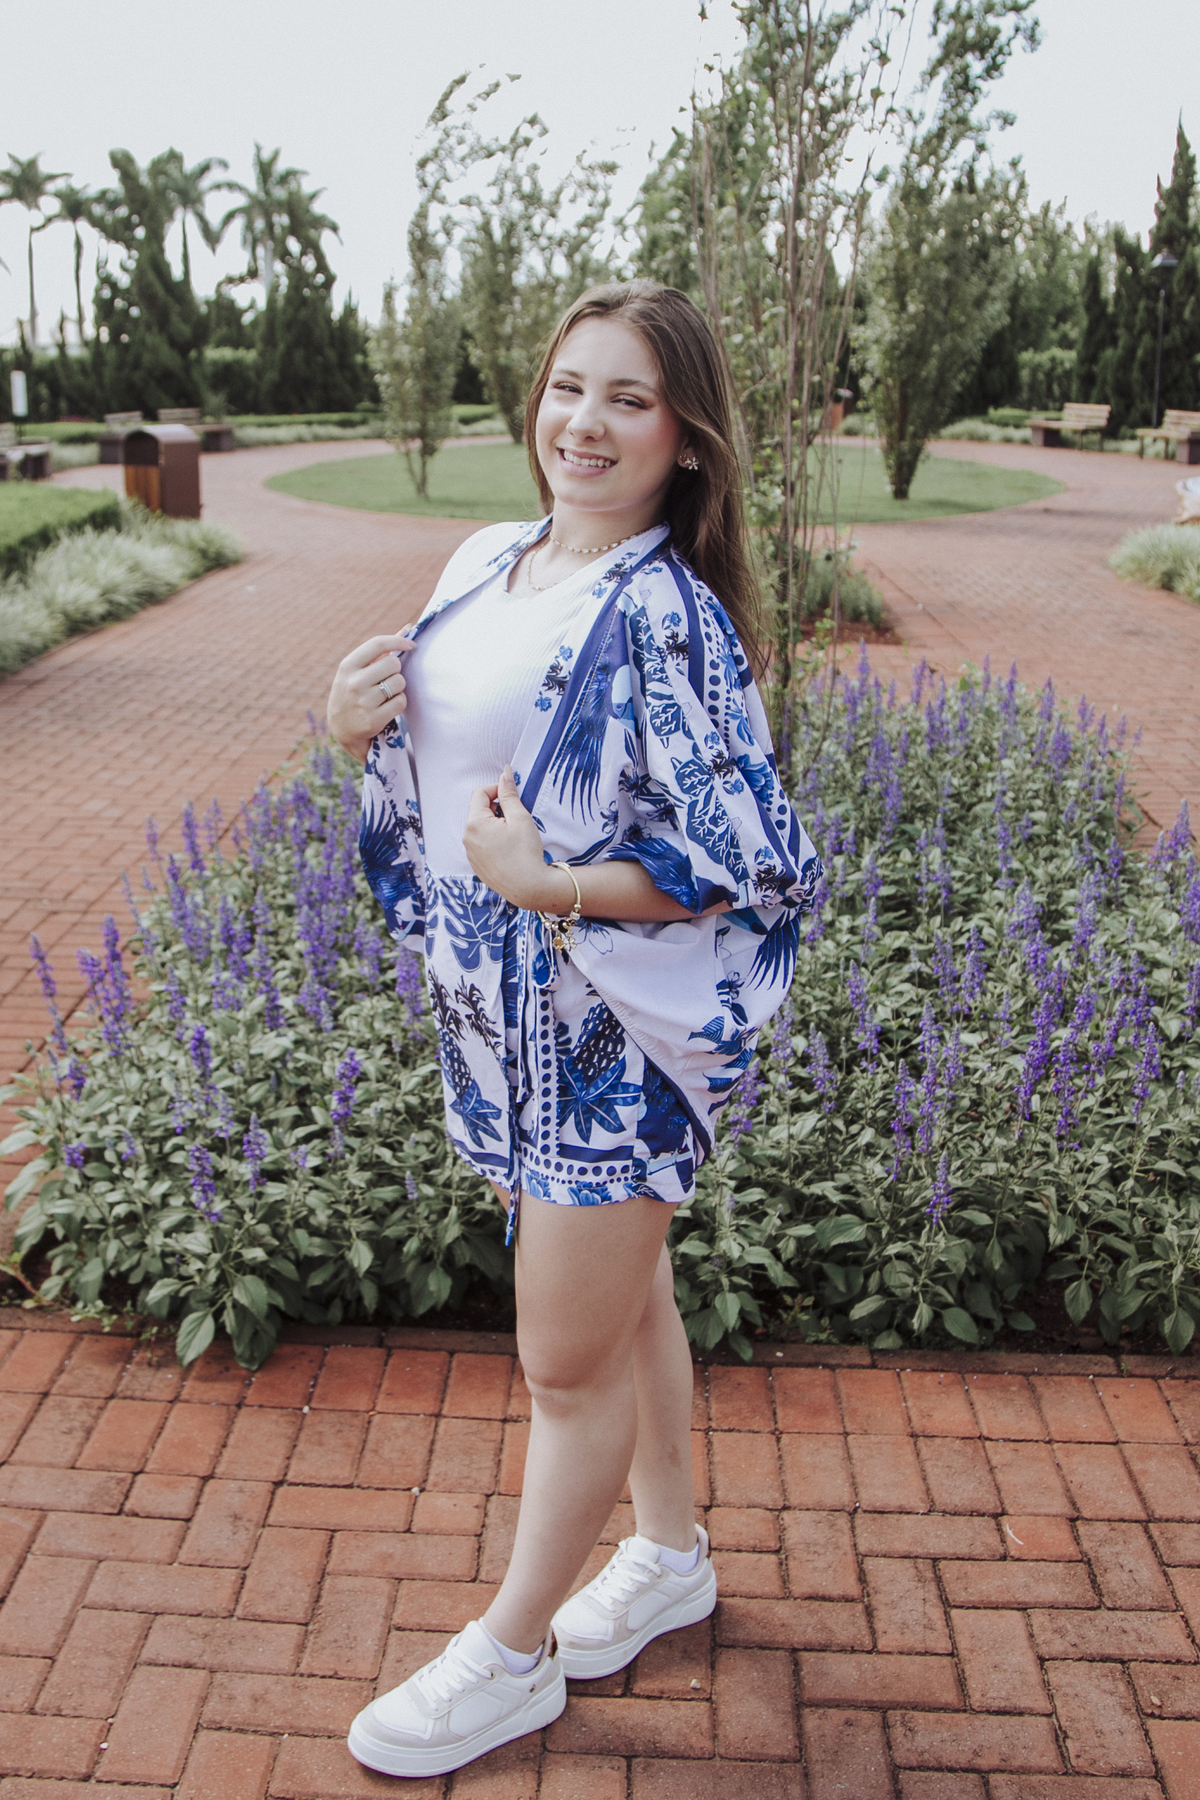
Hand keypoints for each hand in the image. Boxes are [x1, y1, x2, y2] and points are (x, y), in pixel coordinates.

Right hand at [326, 631, 416, 764]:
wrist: (342, 728)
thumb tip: (408, 628)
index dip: (398, 641)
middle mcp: (354, 682)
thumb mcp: (357, 671)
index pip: (377, 644)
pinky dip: (399, 703)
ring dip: (398, 687)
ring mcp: (363, 702)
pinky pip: (401, 701)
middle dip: (396, 670)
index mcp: (348, 666)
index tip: (411, 644)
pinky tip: (388, 706)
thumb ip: (381, 651)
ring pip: (399, 682)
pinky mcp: (373, 719)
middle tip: (387, 679)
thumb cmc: (353, 692)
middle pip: (394, 663)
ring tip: (386, 694)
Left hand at [462, 766, 573, 911]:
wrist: (530, 888)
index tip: (513, 797)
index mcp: (474, 823)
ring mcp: (470, 854)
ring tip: (514, 836)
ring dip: (495, 825)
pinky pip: (482, 844)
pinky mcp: (477, 866)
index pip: (480, 793)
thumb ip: (509, 793)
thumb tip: (504, 773)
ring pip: (481, 828)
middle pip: (479, 811)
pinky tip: (510, 850)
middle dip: (497, 809)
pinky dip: (494, 841)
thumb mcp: (520, 817)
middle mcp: (467, 838)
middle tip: (517, 819)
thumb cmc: (526, 852)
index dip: (497, 789)